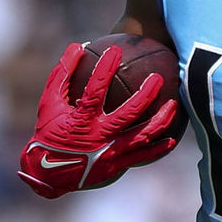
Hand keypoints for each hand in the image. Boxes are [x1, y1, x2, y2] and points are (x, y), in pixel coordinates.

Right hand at [18, 42, 178, 197]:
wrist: (48, 175)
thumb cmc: (50, 132)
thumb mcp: (50, 103)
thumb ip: (63, 74)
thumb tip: (76, 47)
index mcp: (81, 120)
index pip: (95, 91)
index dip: (104, 70)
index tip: (116, 50)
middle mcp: (99, 137)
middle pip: (128, 114)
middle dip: (146, 95)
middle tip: (158, 78)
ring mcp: (110, 153)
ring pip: (142, 136)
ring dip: (160, 119)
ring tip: (174, 104)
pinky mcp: (117, 166)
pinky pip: (143, 157)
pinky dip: (159, 149)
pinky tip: (172, 138)